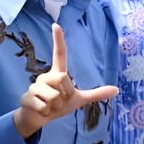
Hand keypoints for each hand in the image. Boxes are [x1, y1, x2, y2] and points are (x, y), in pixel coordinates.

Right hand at [13, 24, 119, 138]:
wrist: (39, 119)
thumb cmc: (58, 106)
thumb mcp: (79, 100)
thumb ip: (96, 94)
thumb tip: (117, 90)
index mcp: (58, 73)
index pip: (60, 53)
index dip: (58, 40)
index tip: (56, 24)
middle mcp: (45, 76)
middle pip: (62, 77)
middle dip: (66, 93)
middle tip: (61, 101)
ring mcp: (34, 86)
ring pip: (53, 94)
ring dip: (56, 105)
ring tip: (50, 106)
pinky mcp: (26, 97)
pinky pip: (43, 105)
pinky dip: (46, 112)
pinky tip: (41, 110)